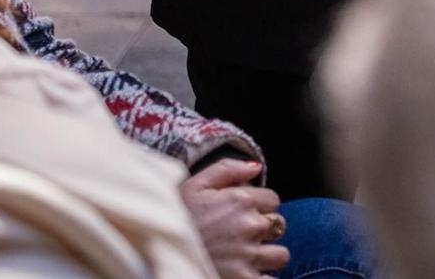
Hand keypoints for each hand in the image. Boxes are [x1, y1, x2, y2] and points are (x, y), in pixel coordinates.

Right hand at [179, 159, 288, 278]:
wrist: (154, 251)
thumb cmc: (173, 217)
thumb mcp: (194, 185)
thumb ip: (228, 169)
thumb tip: (256, 167)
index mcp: (240, 200)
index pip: (272, 200)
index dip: (259, 206)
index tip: (243, 214)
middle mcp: (250, 226)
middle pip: (278, 225)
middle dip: (263, 230)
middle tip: (241, 237)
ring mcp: (248, 255)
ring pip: (280, 255)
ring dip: (267, 256)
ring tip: (246, 258)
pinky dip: (262, 277)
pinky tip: (245, 273)